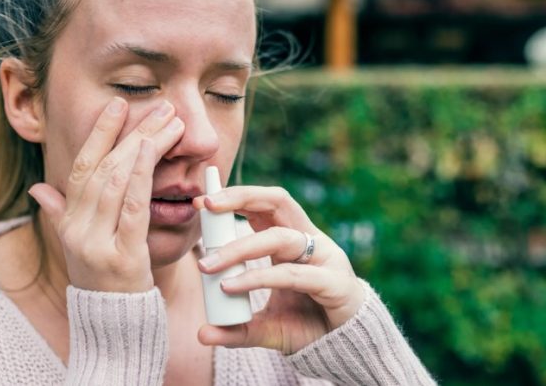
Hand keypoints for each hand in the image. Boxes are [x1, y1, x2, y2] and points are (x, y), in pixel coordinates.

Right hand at [29, 97, 183, 292]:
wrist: (113, 323)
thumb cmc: (102, 278)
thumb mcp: (77, 244)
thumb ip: (59, 213)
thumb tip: (39, 188)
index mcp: (69, 221)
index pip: (81, 166)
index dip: (99, 133)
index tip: (118, 104)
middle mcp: (78, 228)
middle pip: (104, 168)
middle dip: (133, 132)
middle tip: (161, 107)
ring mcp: (97, 243)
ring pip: (117, 181)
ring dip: (144, 146)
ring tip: (168, 121)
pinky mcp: (122, 257)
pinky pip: (131, 209)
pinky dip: (141, 177)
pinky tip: (152, 152)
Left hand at [193, 186, 365, 353]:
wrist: (346, 349)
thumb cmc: (307, 326)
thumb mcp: (266, 327)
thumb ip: (237, 328)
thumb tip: (202, 333)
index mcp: (291, 241)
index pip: (263, 206)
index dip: (235, 198)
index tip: (200, 201)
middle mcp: (308, 241)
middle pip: (277, 201)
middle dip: (241, 197)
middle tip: (207, 205)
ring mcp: (325, 258)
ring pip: (280, 237)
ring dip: (240, 248)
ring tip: (208, 265)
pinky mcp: (334, 283)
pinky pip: (293, 275)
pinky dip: (260, 278)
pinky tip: (233, 286)